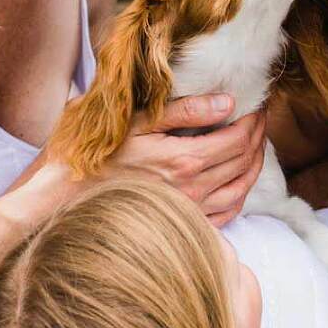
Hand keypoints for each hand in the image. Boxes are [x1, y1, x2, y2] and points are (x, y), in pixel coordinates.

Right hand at [21, 95, 265, 226]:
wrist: (67, 200)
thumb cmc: (99, 155)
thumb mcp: (138, 122)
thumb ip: (185, 111)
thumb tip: (227, 102)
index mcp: (185, 161)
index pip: (238, 138)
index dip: (254, 119)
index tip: (257, 103)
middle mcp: (193, 191)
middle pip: (244, 162)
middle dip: (258, 136)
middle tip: (260, 118)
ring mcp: (189, 213)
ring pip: (241, 190)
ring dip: (255, 165)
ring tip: (256, 145)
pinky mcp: (183, 226)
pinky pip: (226, 215)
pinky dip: (241, 195)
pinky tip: (239, 181)